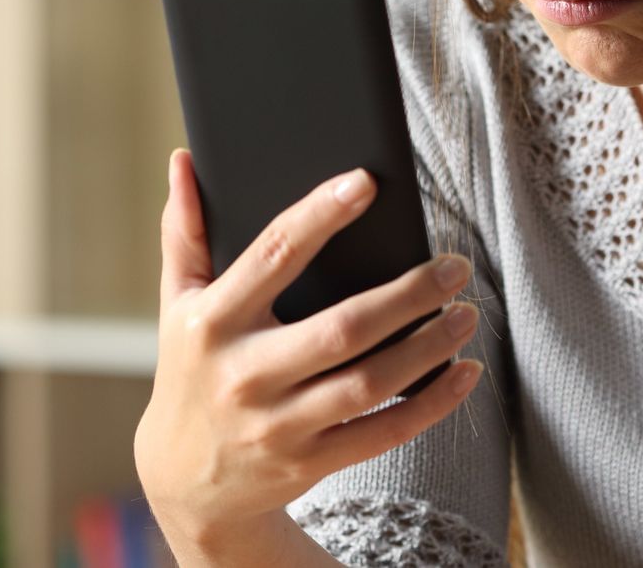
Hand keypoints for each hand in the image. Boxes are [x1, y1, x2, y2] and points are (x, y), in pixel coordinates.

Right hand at [134, 147, 484, 547]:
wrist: (184, 484)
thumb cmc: (190, 372)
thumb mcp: (177, 305)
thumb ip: (184, 233)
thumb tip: (185, 159)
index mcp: (212, 322)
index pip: (273, 255)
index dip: (321, 215)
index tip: (367, 181)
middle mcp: (244, 375)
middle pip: (343, 328)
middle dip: (408, 294)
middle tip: (455, 265)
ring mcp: (278, 426)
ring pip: (370, 383)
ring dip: (429, 346)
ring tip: (465, 312)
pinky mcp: (309, 463)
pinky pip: (383, 433)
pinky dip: (432, 404)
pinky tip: (465, 372)